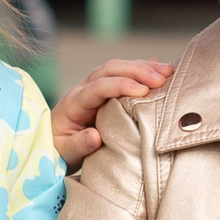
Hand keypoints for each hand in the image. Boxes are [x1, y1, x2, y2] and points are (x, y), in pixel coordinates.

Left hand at [52, 58, 173, 165]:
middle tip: (162, 79)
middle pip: (110, 70)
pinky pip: (122, 73)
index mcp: (74, 103)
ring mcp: (93, 86)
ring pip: (117, 68)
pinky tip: (159, 67)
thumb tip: (95, 136)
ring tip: (168, 71)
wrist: (51, 142)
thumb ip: (78, 144)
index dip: (121, 85)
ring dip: (143, 67)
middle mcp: (84, 89)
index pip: (98, 87)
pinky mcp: (103, 89)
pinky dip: (141, 69)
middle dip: (137, 71)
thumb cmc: (59, 149)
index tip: (143, 90)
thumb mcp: (65, 152)